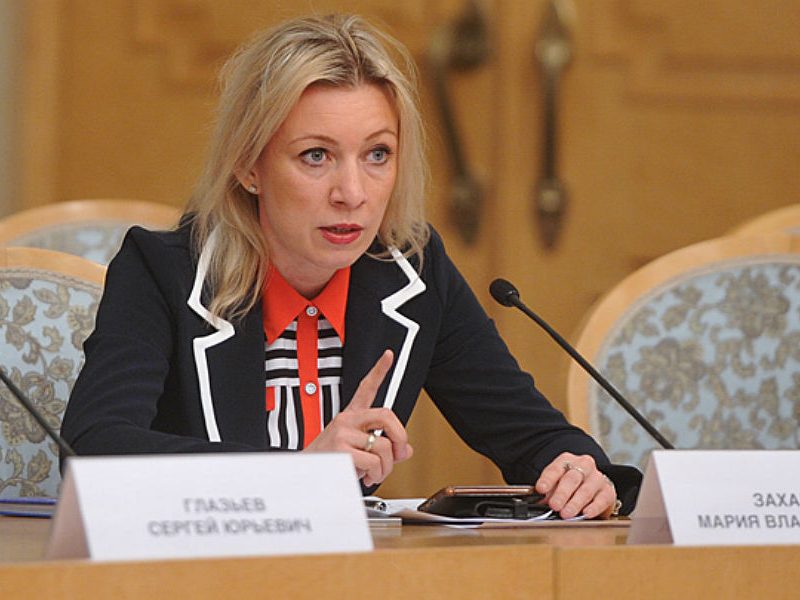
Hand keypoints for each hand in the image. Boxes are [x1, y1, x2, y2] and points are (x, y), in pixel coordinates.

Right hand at [304, 350, 412, 485]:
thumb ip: (383, 449)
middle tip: (399, 451)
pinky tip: (364, 477)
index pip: (366, 388)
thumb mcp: (359, 453)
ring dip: (386, 467)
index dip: (379, 370)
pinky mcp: (341, 447)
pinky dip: (376, 474)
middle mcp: (347, 420)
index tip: (389, 355)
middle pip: (386, 414)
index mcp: (351, 417)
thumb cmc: (330, 464)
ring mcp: (343, 432)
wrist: (306, 478)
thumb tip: (406, 451)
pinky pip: (374, 461)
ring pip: (384, 445)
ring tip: (374, 473)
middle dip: (400, 436)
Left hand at [535, 453, 616, 518]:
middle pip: (572, 478)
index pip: (556, 468)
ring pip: (586, 489)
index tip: (541, 489)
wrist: (592, 486)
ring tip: (566, 514)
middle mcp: (584, 465)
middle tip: (554, 506)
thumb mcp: (556, 484)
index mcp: (567, 461)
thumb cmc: (570, 485)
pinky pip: (602, 499)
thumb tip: (540, 503)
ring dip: (575, 503)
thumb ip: (548, 492)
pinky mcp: (608, 491)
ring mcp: (597, 478)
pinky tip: (586, 513)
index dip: (547, 479)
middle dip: (562, 493)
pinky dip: (593, 507)